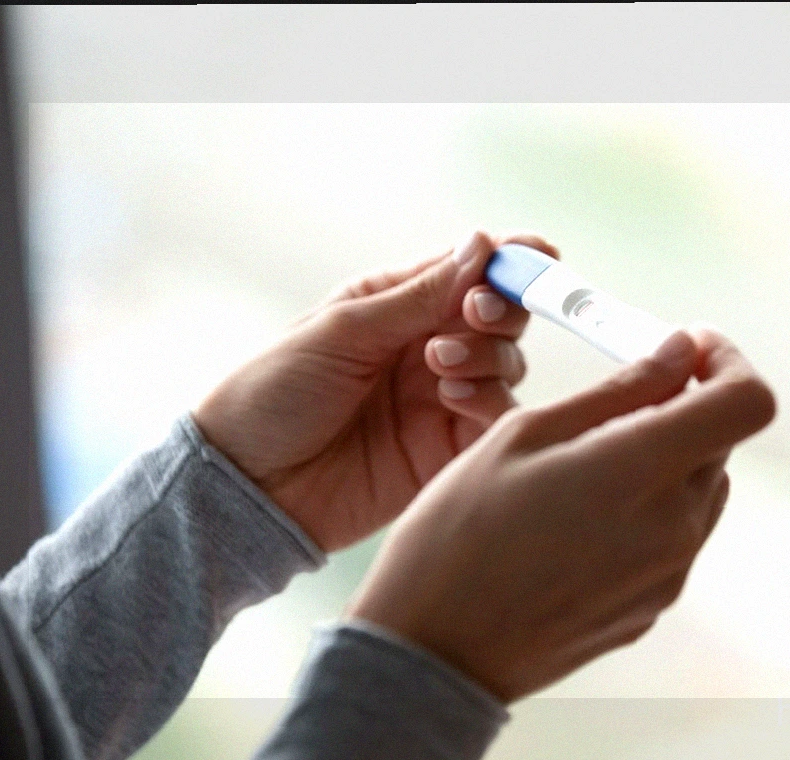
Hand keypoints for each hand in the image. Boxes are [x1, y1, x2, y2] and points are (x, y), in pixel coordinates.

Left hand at [192, 231, 556, 553]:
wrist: (250, 485)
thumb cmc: (273, 393)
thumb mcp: (343, 331)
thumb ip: (419, 296)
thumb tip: (482, 244)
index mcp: (395, 304)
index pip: (467, 271)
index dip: (510, 261)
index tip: (539, 256)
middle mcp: (427, 346)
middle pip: (500, 316)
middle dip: (501, 308)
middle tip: (474, 314)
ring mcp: (441, 398)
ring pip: (508, 364)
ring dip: (489, 354)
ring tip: (440, 365)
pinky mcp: (449, 449)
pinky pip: (497, 418)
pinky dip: (491, 400)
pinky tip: (453, 397)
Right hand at [346, 327, 775, 702]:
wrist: (433, 651)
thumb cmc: (459, 532)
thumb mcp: (526, 434)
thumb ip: (619, 390)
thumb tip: (677, 353)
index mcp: (644, 472)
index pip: (746, 402)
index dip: (728, 363)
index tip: (689, 350)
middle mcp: (675, 528)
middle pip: (719, 444)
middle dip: (683, 408)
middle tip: (615, 401)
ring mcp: (667, 576)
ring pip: (698, 492)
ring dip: (665, 462)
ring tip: (585, 467)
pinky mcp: (650, 609)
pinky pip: (672, 540)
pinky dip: (646, 511)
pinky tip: (577, 520)